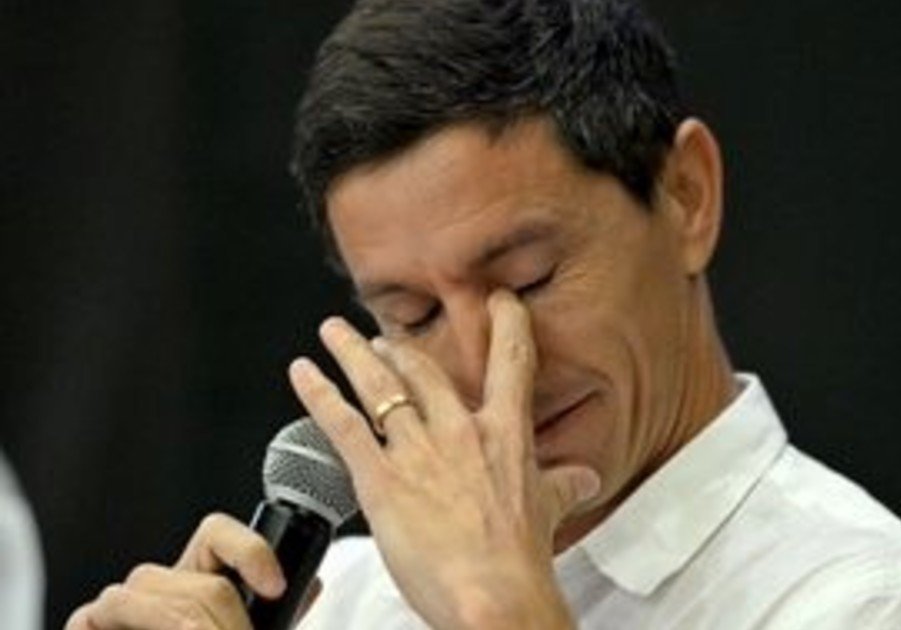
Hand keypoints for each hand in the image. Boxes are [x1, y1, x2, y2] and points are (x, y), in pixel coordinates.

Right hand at [64, 513, 285, 629]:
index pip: (217, 533)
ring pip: (166, 598)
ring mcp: (119, 604)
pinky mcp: (85, 622)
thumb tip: (310, 583)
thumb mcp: (245, 629)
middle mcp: (157, 585)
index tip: (276, 588)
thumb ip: (274, 612)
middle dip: (232, 624)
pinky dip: (156, 627)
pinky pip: (112, 609)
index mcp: (195, 580)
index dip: (250, 551)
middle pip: (204, 581)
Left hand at [287, 290, 598, 628]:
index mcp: (504, 436)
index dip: (507, 324)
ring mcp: (418, 451)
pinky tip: (304, 374)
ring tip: (334, 333)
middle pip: (424, 370)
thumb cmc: (518, 561)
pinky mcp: (381, 478)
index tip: (499, 301)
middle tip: (381, 338)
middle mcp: (460, 432)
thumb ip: (563, 488)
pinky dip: (319, 394)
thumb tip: (585, 480)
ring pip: (378, 386)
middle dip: (398, 348)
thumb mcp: (548, 514)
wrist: (493, 596)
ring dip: (352, 354)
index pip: (512, 364)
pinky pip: (343, 424)